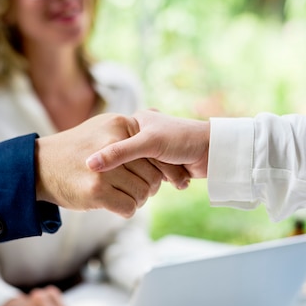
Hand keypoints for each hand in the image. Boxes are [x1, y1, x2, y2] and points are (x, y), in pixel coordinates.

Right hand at [35, 113, 189, 217]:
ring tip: (126, 197)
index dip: (162, 169)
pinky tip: (117, 205)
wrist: (40, 166)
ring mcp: (104, 169)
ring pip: (143, 192)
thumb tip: (158, 116)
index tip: (162, 178)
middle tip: (140, 191)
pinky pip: (129, 207)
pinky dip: (127, 210)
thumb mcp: (101, 128)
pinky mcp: (96, 190)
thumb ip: (128, 129)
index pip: (155, 151)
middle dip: (149, 187)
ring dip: (138, 200)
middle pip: (152, 174)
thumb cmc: (76, 151)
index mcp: (119, 125)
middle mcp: (113, 144)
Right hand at [85, 110, 209, 178]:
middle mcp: (141, 135)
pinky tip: (175, 181)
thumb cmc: (181, 139)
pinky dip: (163, 183)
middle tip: (161, 172)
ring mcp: (151, 152)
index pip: (114, 147)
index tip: (122, 169)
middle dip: (146, 172)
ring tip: (174, 174)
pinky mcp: (162, 166)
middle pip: (128, 163)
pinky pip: (152, 180)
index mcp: (134, 122)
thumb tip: (89, 164)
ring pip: (141, 174)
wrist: (215, 149)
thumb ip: (118, 153)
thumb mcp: (147, 144)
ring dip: (157, 180)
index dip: (118, 162)